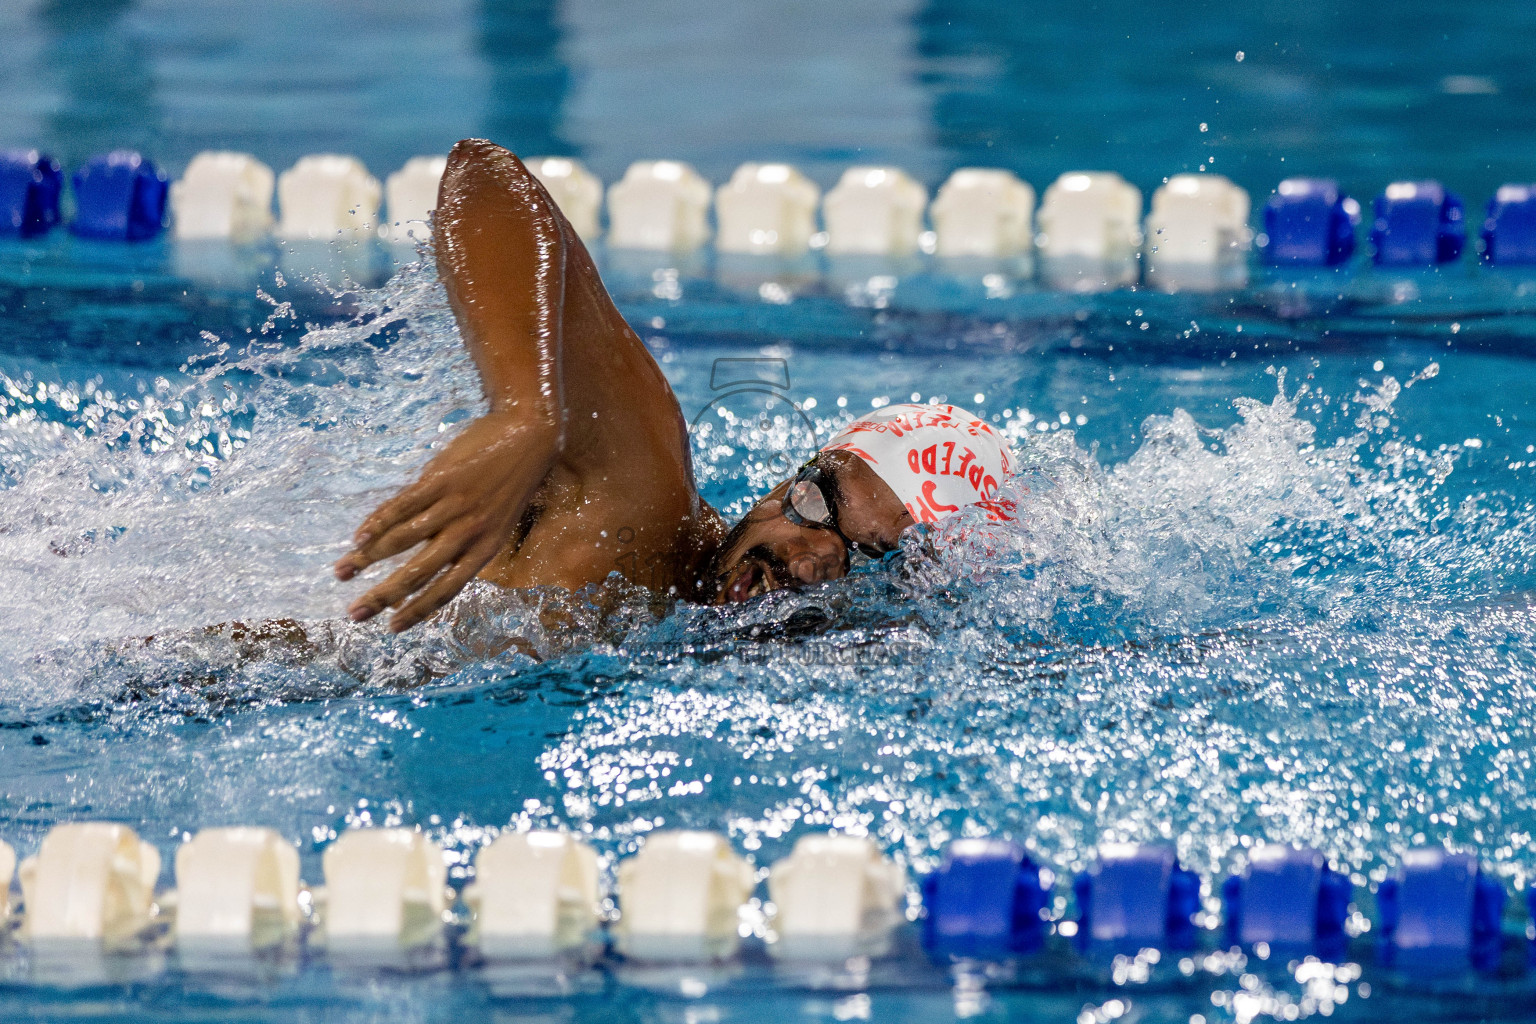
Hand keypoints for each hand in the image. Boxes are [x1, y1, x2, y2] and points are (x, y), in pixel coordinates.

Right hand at [334, 411, 555, 631]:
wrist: (529, 435)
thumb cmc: (510, 483)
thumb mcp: (498, 521)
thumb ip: (464, 542)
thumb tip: (425, 561)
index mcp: (486, 548)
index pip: (447, 589)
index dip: (418, 611)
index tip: (391, 628)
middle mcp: (469, 531)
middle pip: (418, 572)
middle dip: (383, 596)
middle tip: (354, 614)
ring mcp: (454, 505)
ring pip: (402, 540)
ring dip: (367, 559)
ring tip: (342, 572)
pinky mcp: (441, 479)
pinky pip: (402, 506)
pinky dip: (377, 523)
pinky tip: (358, 538)